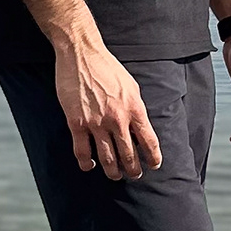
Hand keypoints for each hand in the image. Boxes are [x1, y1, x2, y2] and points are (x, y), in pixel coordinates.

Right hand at [54, 39, 162, 180]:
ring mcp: (96, 123)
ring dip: (113, 172)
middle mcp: (117, 119)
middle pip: (129, 155)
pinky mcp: (76, 123)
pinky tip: (90, 166)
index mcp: (134, 108)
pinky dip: (87, 163)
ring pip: (107, 158)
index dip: (153, 157)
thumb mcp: (131, 86)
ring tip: (115, 176)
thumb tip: (140, 127)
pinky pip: (82, 151)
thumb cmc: (107, 67)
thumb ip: (136, 108)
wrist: (81, 54)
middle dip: (134, 170)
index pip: (149, 141)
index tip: (154, 164)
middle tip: (135, 175)